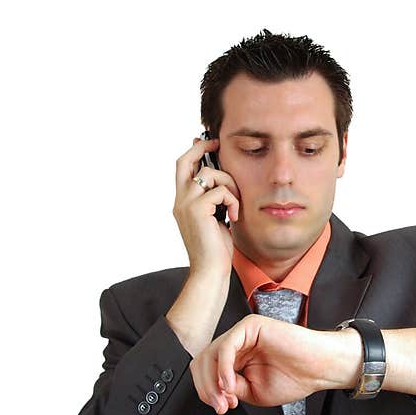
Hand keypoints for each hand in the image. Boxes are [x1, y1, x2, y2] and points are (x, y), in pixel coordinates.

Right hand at [172, 136, 240, 276]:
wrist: (210, 271)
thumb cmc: (216, 250)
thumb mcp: (215, 219)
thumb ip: (214, 201)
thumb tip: (223, 184)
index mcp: (182, 202)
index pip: (182, 168)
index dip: (193, 152)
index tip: (207, 143)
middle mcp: (180, 201)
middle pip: (185, 161)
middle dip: (201, 147)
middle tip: (216, 143)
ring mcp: (186, 204)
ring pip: (211, 174)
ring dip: (230, 185)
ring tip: (235, 205)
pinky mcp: (197, 210)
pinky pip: (220, 191)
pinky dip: (233, 201)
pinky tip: (234, 217)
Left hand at [189, 314, 356, 413]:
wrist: (318, 368)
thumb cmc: (294, 378)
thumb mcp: (253, 392)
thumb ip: (231, 388)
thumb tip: (214, 391)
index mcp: (235, 358)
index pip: (206, 371)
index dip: (208, 391)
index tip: (222, 408)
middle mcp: (236, 344)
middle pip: (202, 362)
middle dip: (207, 388)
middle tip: (221, 406)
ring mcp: (241, 333)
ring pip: (210, 354)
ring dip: (213, 381)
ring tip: (227, 397)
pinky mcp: (250, 326)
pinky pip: (226, 347)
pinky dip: (223, 368)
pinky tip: (230, 383)